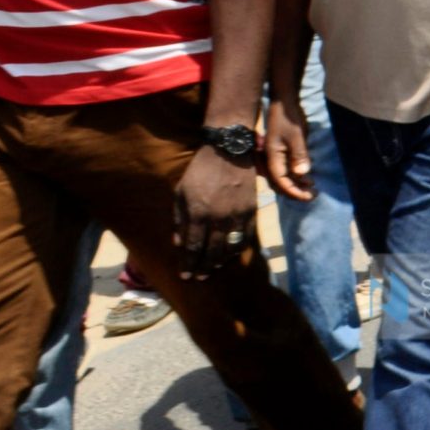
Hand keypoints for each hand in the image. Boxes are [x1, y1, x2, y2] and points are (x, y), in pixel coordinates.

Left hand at [174, 139, 259, 279]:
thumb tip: (179, 242)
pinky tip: (231, 253)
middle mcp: (218, 218)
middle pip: (212, 252)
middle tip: (200, 278)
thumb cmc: (200, 171)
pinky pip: (245, 236)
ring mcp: (236, 215)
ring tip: (214, 268)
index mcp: (198, 213)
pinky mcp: (250, 211)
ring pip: (230, 248)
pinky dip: (238, 248)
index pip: (193, 247)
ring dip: (221, 261)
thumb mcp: (181, 192)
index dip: (189, 264)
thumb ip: (179, 218)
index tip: (186, 276)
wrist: (228, 152)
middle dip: (204, 268)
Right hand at [264, 96, 315, 201]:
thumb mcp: (296, 136)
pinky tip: (307, 178)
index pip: (281, 181)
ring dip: (296, 185)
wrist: (284, 103)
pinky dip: (295, 176)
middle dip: (295, 191)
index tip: (308, 197)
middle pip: (280, 183)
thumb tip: (301, 173)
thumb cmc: (289, 118)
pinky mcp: (280, 153)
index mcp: (272, 157)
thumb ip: (299, 154)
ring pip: (283, 178)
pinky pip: (285, 170)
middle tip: (313, 195)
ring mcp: (275, 157)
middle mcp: (271, 160)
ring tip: (312, 188)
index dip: (294, 192)